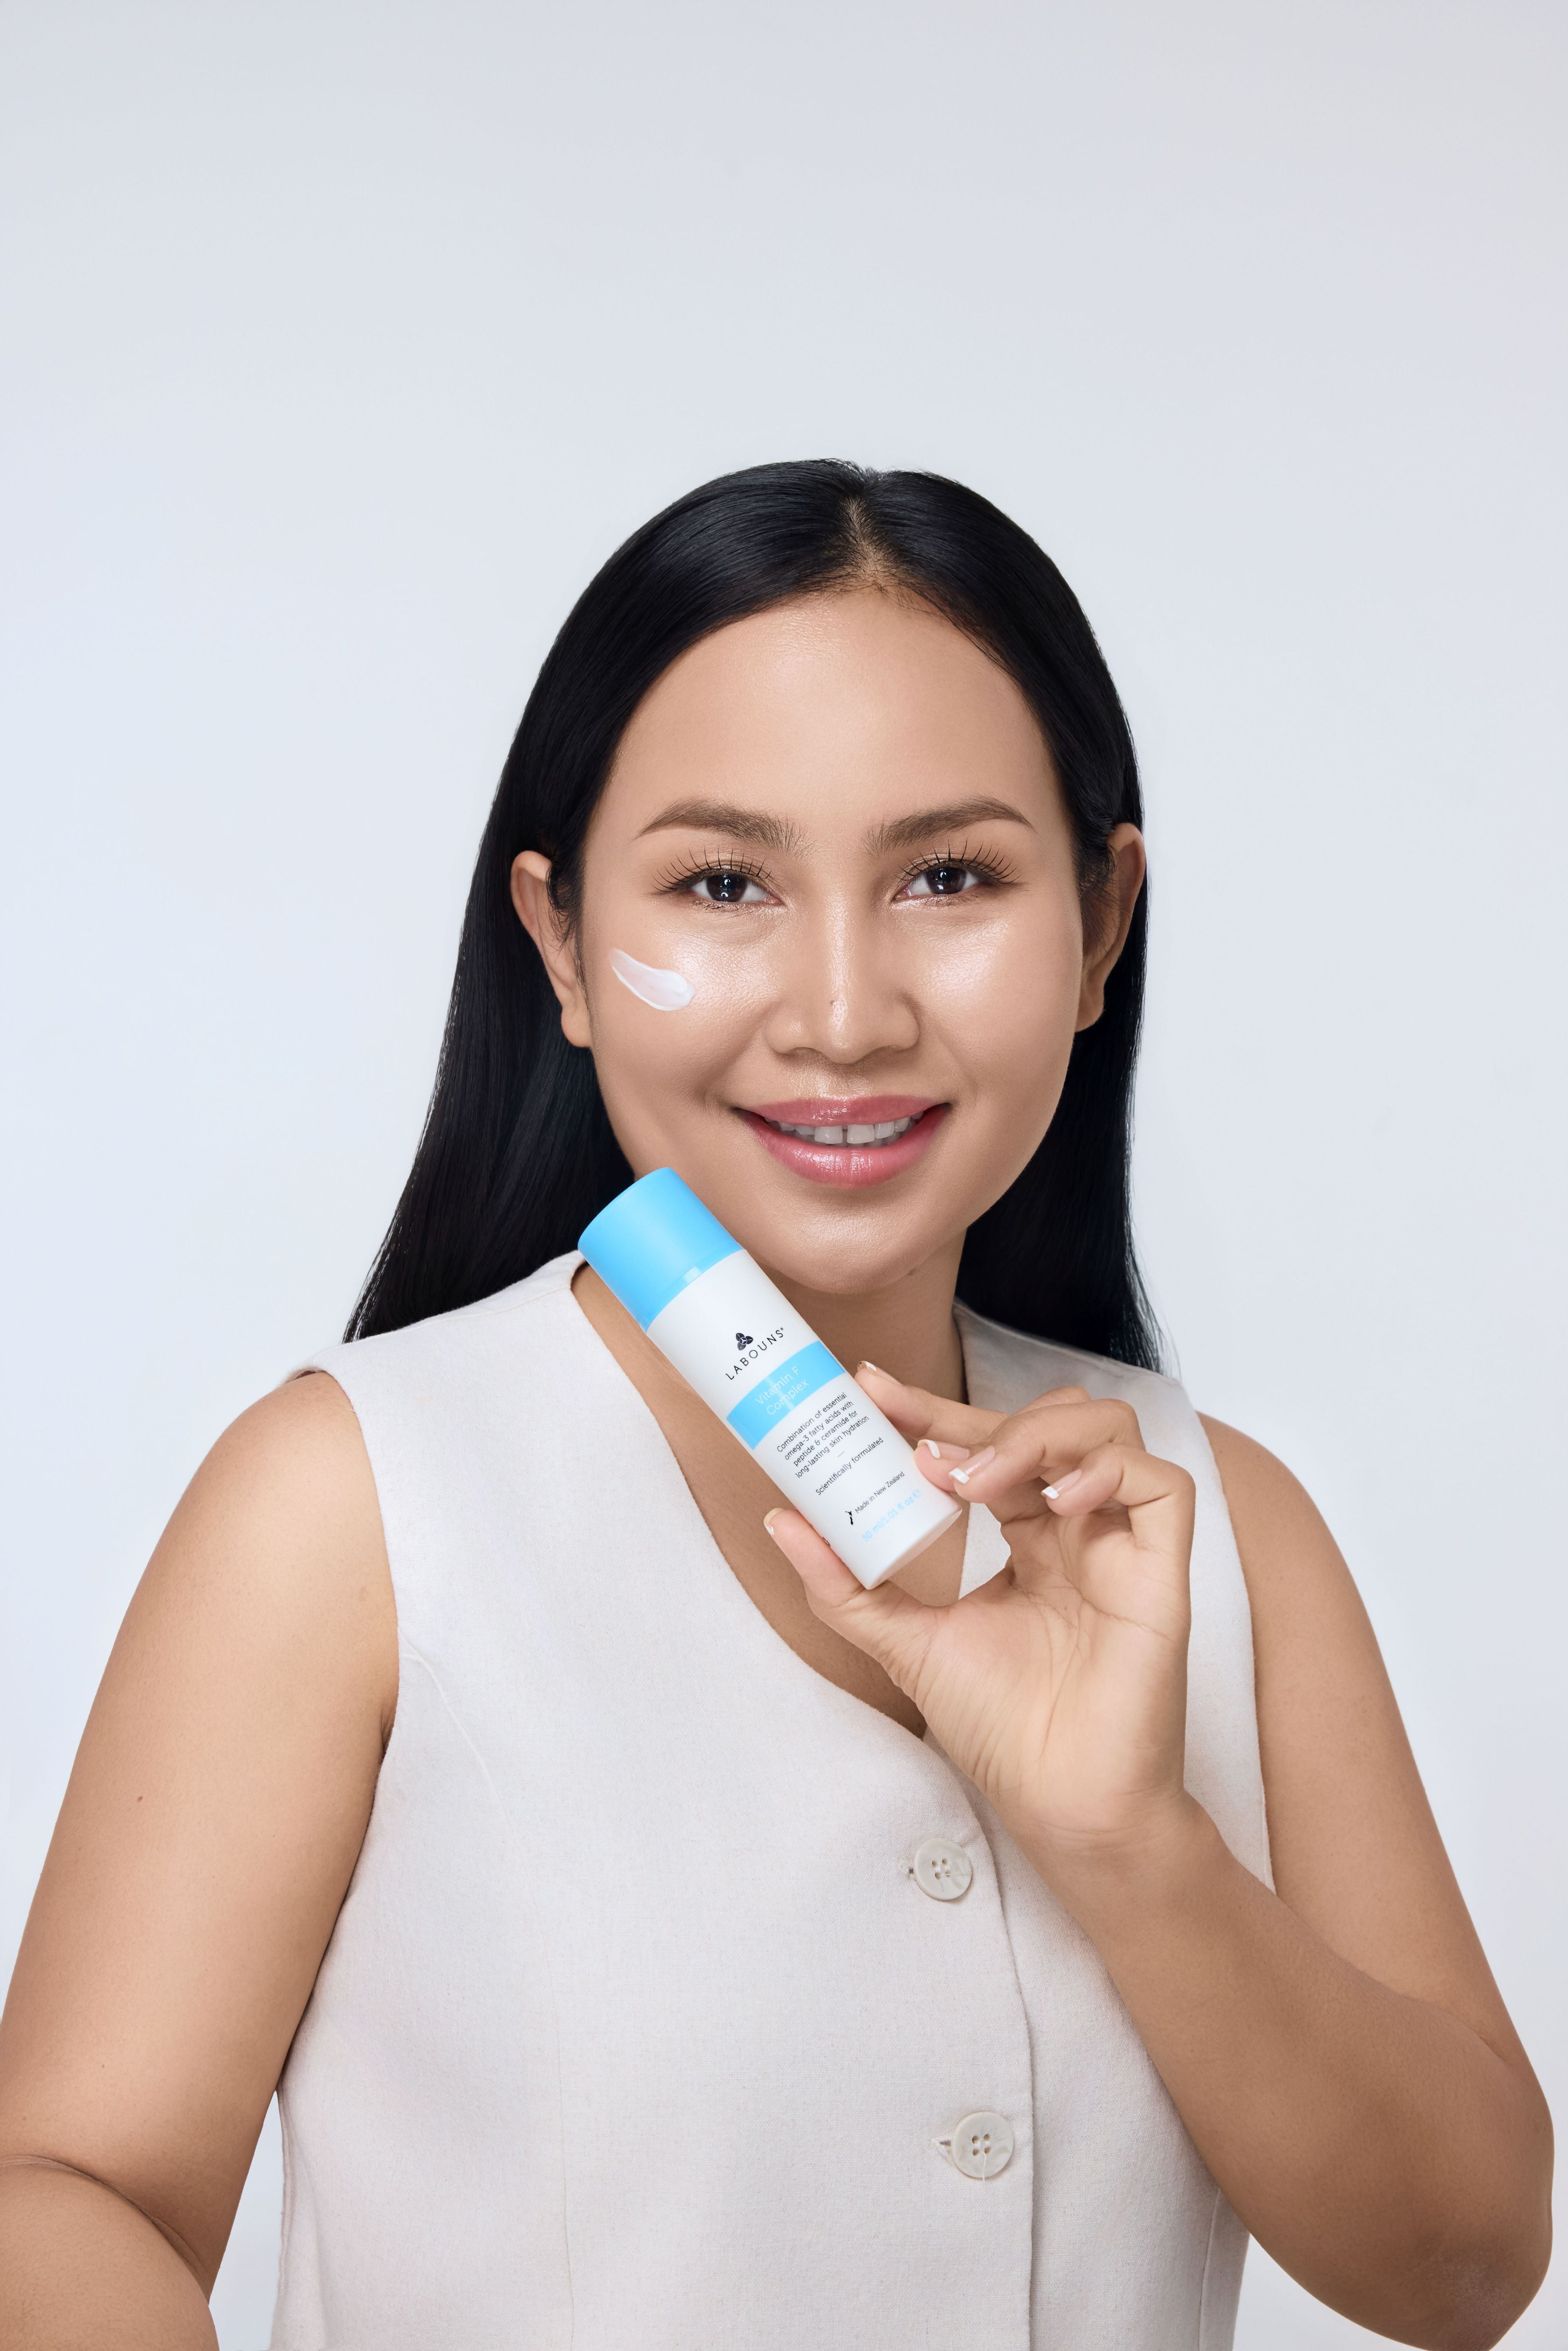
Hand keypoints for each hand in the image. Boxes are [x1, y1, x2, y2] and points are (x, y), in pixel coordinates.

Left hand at [765, 1367, 1197, 1892]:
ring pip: (1108, 1429)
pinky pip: (1161, 1484)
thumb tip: (780, 1519)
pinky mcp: (1162, 1570)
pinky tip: (1055, 1503)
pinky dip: (1108, 1472)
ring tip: (976, 1481)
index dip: (932, 1410)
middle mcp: (1077, 1530)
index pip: (984, 1446)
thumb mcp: (905, 1644)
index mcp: (1027, 1539)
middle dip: (971, 1415)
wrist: (1063, 1806)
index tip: (870, 1390)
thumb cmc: (1004, 1732)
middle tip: (910, 1434)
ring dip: (1036, 1434)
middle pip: (1042, 1421)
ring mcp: (1121, 1545)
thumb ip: (845, 1586)